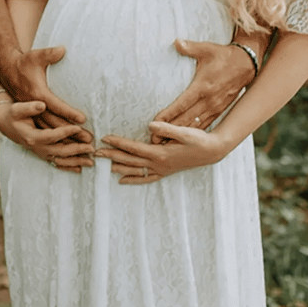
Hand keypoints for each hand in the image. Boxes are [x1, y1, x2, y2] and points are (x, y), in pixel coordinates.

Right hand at [0, 46, 91, 144]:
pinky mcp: (32, 115)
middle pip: (55, 123)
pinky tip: (69, 146)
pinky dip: (57, 140)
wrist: (6, 72)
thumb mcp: (35, 56)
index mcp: (37, 93)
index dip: (69, 112)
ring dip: (66, 139)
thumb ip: (49, 54)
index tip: (83, 119)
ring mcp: (32, 113)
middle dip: (71, 132)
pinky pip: (46, 131)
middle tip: (89, 138)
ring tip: (83, 146)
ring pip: (50, 131)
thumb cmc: (24, 63)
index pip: (56, 106)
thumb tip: (63, 49)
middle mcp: (35, 106)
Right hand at [0, 99, 94, 170]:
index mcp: (32, 137)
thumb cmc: (13, 114)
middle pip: (59, 151)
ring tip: (90, 162)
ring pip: (60, 160)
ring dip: (76, 161)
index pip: (52, 136)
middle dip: (76, 150)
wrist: (6, 124)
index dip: (65, 132)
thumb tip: (42, 105)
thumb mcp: (18, 108)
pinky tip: (80, 168)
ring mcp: (40, 152)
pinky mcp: (43, 154)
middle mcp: (37, 147)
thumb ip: (29, 107)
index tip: (79, 128)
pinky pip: (57, 163)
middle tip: (91, 147)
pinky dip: (68, 167)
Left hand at [95, 121, 225, 183]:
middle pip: (130, 160)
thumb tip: (150, 126)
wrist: (212, 151)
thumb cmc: (198, 140)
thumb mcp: (184, 131)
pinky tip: (122, 180)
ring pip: (135, 171)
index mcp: (160, 154)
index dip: (118, 143)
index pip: (133, 147)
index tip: (104, 138)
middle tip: (95, 153)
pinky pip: (146, 178)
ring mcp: (161, 170)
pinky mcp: (165, 171)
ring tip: (104, 166)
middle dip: (112, 156)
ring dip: (119, 167)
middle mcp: (158, 164)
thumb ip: (167, 129)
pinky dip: (133, 179)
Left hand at [151, 40, 254, 139]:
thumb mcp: (206, 49)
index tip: (154, 124)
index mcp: (203, 86)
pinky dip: (193, 133)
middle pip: (186, 120)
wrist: (247, 64)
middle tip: (153, 140)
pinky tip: (183, 140)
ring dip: (179, 136)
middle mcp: (209, 100)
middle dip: (169, 131)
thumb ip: (190, 47)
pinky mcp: (220, 110)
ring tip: (165, 144)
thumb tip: (176, 42)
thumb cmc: (223, 55)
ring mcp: (215, 107)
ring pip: (195, 126)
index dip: (168, 115)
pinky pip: (204, 125)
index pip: (182, 104)